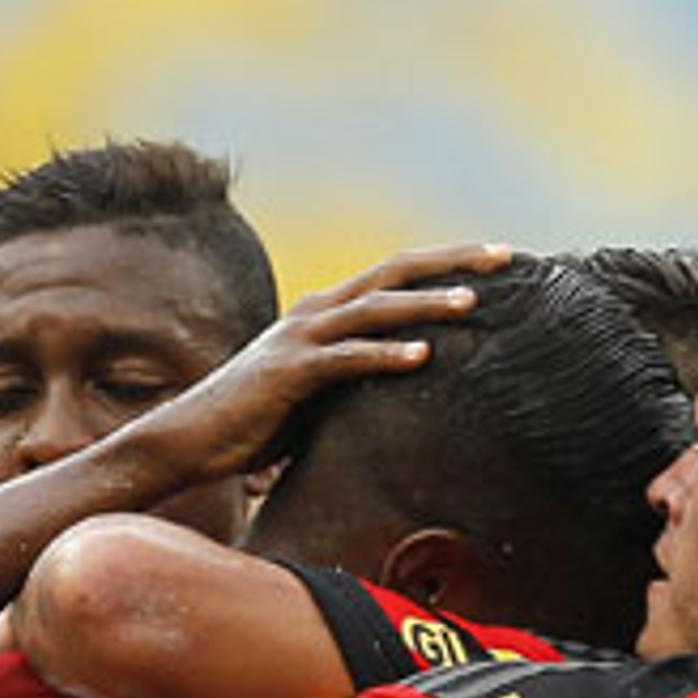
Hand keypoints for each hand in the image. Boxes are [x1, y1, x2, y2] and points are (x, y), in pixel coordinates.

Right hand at [121, 243, 514, 484]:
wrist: (190, 439)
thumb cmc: (256, 423)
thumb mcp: (319, 395)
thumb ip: (358, 381)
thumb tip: (409, 392)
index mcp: (327, 312)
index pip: (396, 275)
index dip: (448, 264)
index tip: (500, 263)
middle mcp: (316, 312)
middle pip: (395, 273)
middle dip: (453, 263)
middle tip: (506, 258)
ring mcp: (301, 338)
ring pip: (374, 308)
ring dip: (425, 304)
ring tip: (472, 303)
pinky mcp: (289, 373)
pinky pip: (345, 359)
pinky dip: (385, 355)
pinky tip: (423, 357)